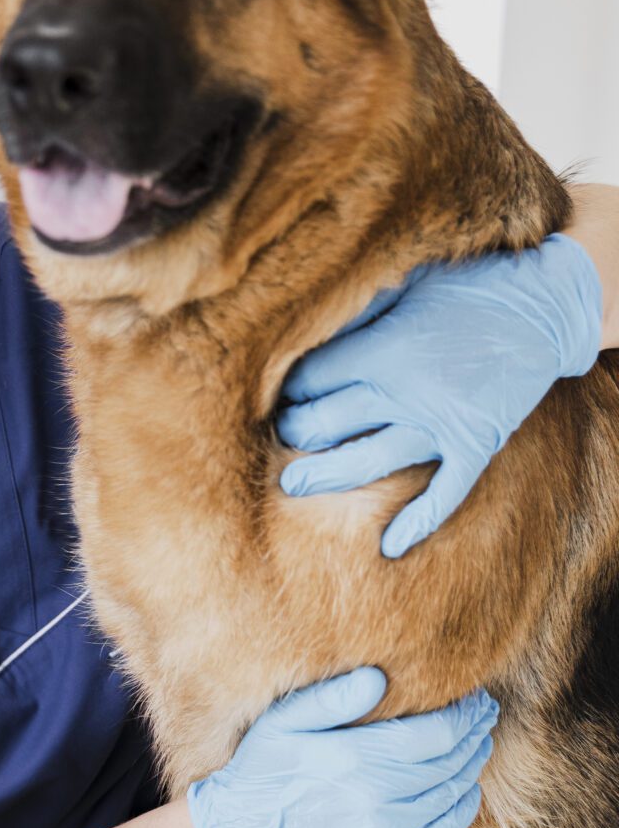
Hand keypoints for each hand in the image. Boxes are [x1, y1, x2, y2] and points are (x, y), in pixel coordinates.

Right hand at [186, 667, 497, 827]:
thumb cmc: (264, 766)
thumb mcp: (284, 721)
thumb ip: (333, 698)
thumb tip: (379, 678)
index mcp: (353, 759)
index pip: (437, 734)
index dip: (465, 716)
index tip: (477, 700)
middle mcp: (373, 802)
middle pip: (450, 765)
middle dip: (474, 738)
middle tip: (484, 719)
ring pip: (450, 799)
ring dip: (470, 771)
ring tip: (475, 749)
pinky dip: (460, 812)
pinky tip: (463, 792)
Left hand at [277, 235, 601, 557]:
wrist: (544, 306)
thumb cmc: (469, 286)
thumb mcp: (408, 280)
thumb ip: (360, 307)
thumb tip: (307, 323)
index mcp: (384, 347)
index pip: (313, 378)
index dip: (291, 387)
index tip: (284, 391)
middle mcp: (405, 390)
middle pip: (328, 421)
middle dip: (296, 429)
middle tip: (283, 432)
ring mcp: (440, 423)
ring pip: (367, 461)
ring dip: (325, 475)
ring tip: (291, 484)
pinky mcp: (474, 443)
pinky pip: (444, 492)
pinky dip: (418, 521)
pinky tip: (389, 547)